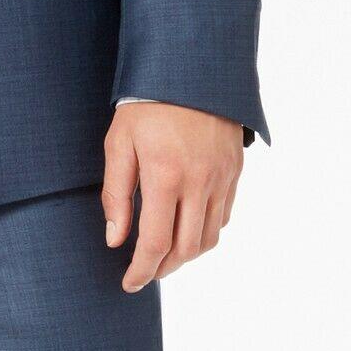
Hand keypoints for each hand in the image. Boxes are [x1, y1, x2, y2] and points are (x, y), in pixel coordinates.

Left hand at [102, 102, 242, 293]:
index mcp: (165, 175)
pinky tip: (187, 228)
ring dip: (186, 255)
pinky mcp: (234, 170)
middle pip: (186, 250)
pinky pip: (224, 216)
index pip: (156, 243)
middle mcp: (199, 182)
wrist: (189, 67)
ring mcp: (222, 178)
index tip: (129, 282)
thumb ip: (116, 194)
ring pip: (208, 238)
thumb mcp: (119, 142)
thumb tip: (115, 240)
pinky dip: (205, 232)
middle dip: (163, 269)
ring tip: (164, 255)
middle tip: (145, 272)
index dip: (142, 270)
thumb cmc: (146, 103)